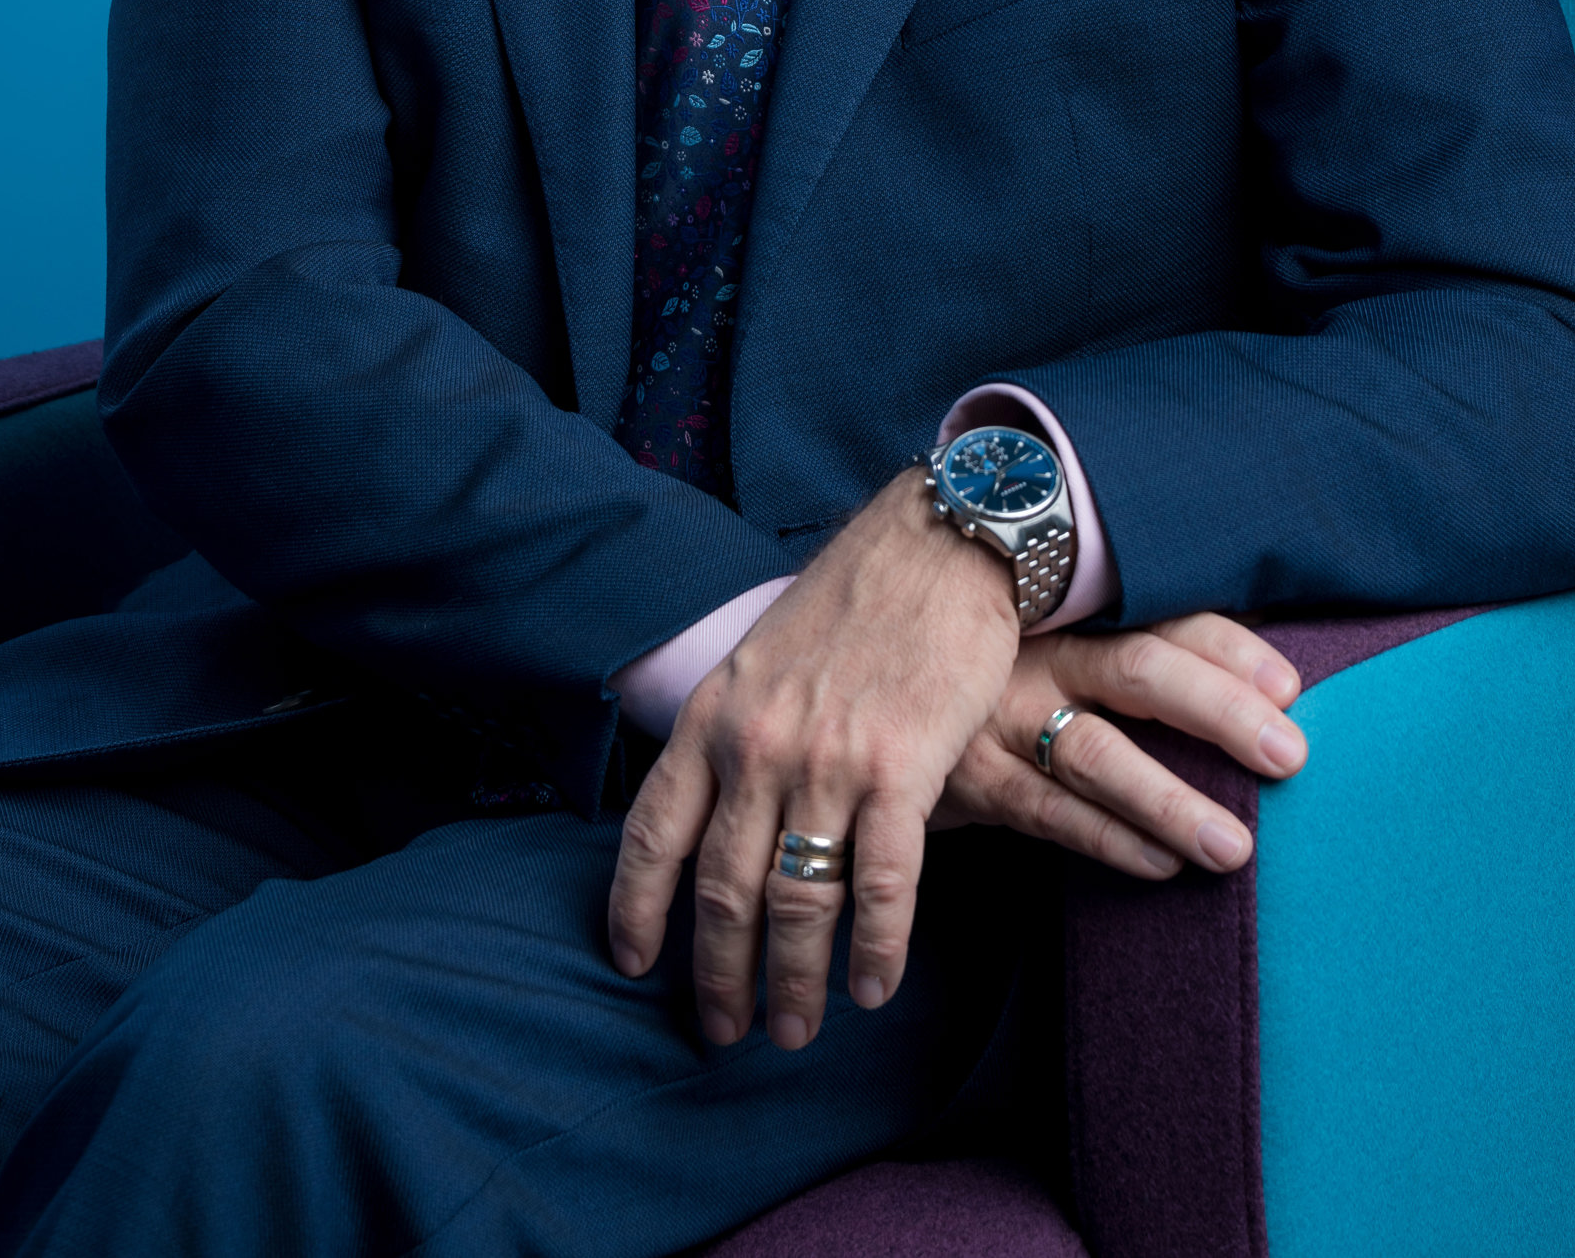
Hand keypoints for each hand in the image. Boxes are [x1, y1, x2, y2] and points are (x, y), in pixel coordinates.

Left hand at [607, 468, 1019, 1051]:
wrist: (939, 543)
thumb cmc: (854, 598)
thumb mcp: (760, 657)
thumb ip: (732, 730)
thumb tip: (711, 807)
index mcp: (712, 715)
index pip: (651, 835)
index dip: (637, 910)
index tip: (635, 965)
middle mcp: (757, 745)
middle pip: (722, 890)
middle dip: (719, 974)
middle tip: (725, 1032)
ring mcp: (828, 760)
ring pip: (796, 902)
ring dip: (794, 981)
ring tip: (796, 1030)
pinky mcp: (903, 769)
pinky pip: (882, 885)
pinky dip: (875, 949)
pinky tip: (873, 988)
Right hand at [930, 612, 1306, 877]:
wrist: (881, 694)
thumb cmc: (997, 662)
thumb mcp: (1054, 628)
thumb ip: (1136, 631)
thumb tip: (1260, 625)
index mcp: (1069, 606)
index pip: (1162, 615)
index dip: (1228, 649)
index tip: (1291, 688)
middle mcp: (1039, 653)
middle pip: (1141, 671)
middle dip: (1220, 713)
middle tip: (1290, 757)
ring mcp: (1000, 714)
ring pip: (1098, 754)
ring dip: (1170, 802)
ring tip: (1236, 846)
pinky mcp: (971, 777)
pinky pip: (1047, 813)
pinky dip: (1108, 840)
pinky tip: (1161, 866)